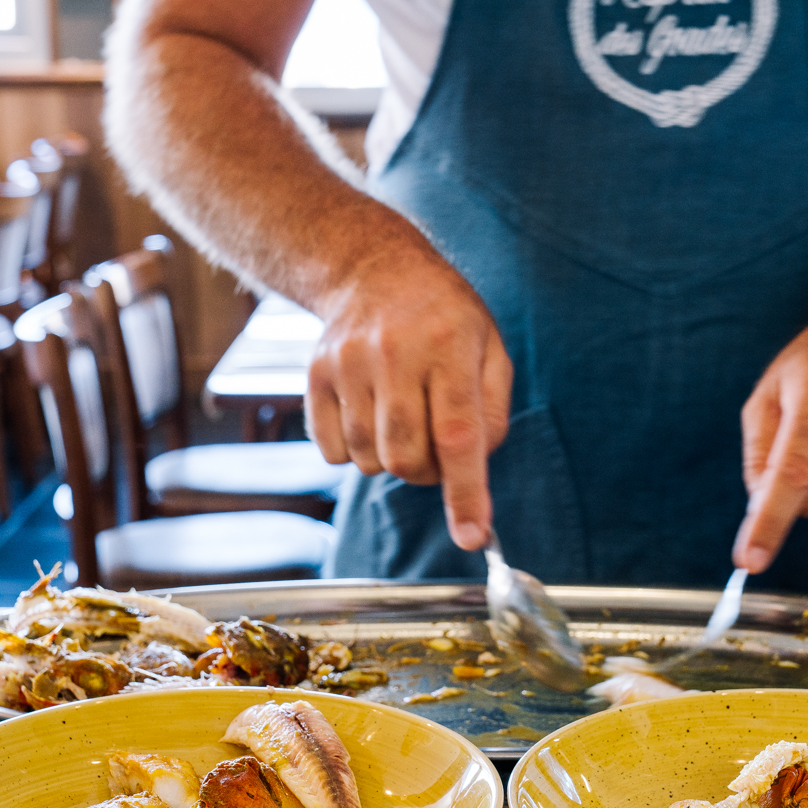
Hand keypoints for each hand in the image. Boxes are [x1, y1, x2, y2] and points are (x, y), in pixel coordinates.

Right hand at [304, 245, 512, 550]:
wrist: (373, 269)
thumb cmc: (444, 318)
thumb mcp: (490, 349)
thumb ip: (492, 414)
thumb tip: (474, 474)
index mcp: (449, 346)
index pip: (458, 435)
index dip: (466, 494)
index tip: (473, 538)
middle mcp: (394, 354)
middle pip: (405, 458)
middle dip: (426, 473)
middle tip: (436, 446)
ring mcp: (348, 363)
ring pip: (369, 459)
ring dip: (391, 458)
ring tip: (403, 416)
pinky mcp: (315, 374)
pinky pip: (332, 451)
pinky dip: (355, 450)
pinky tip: (370, 412)